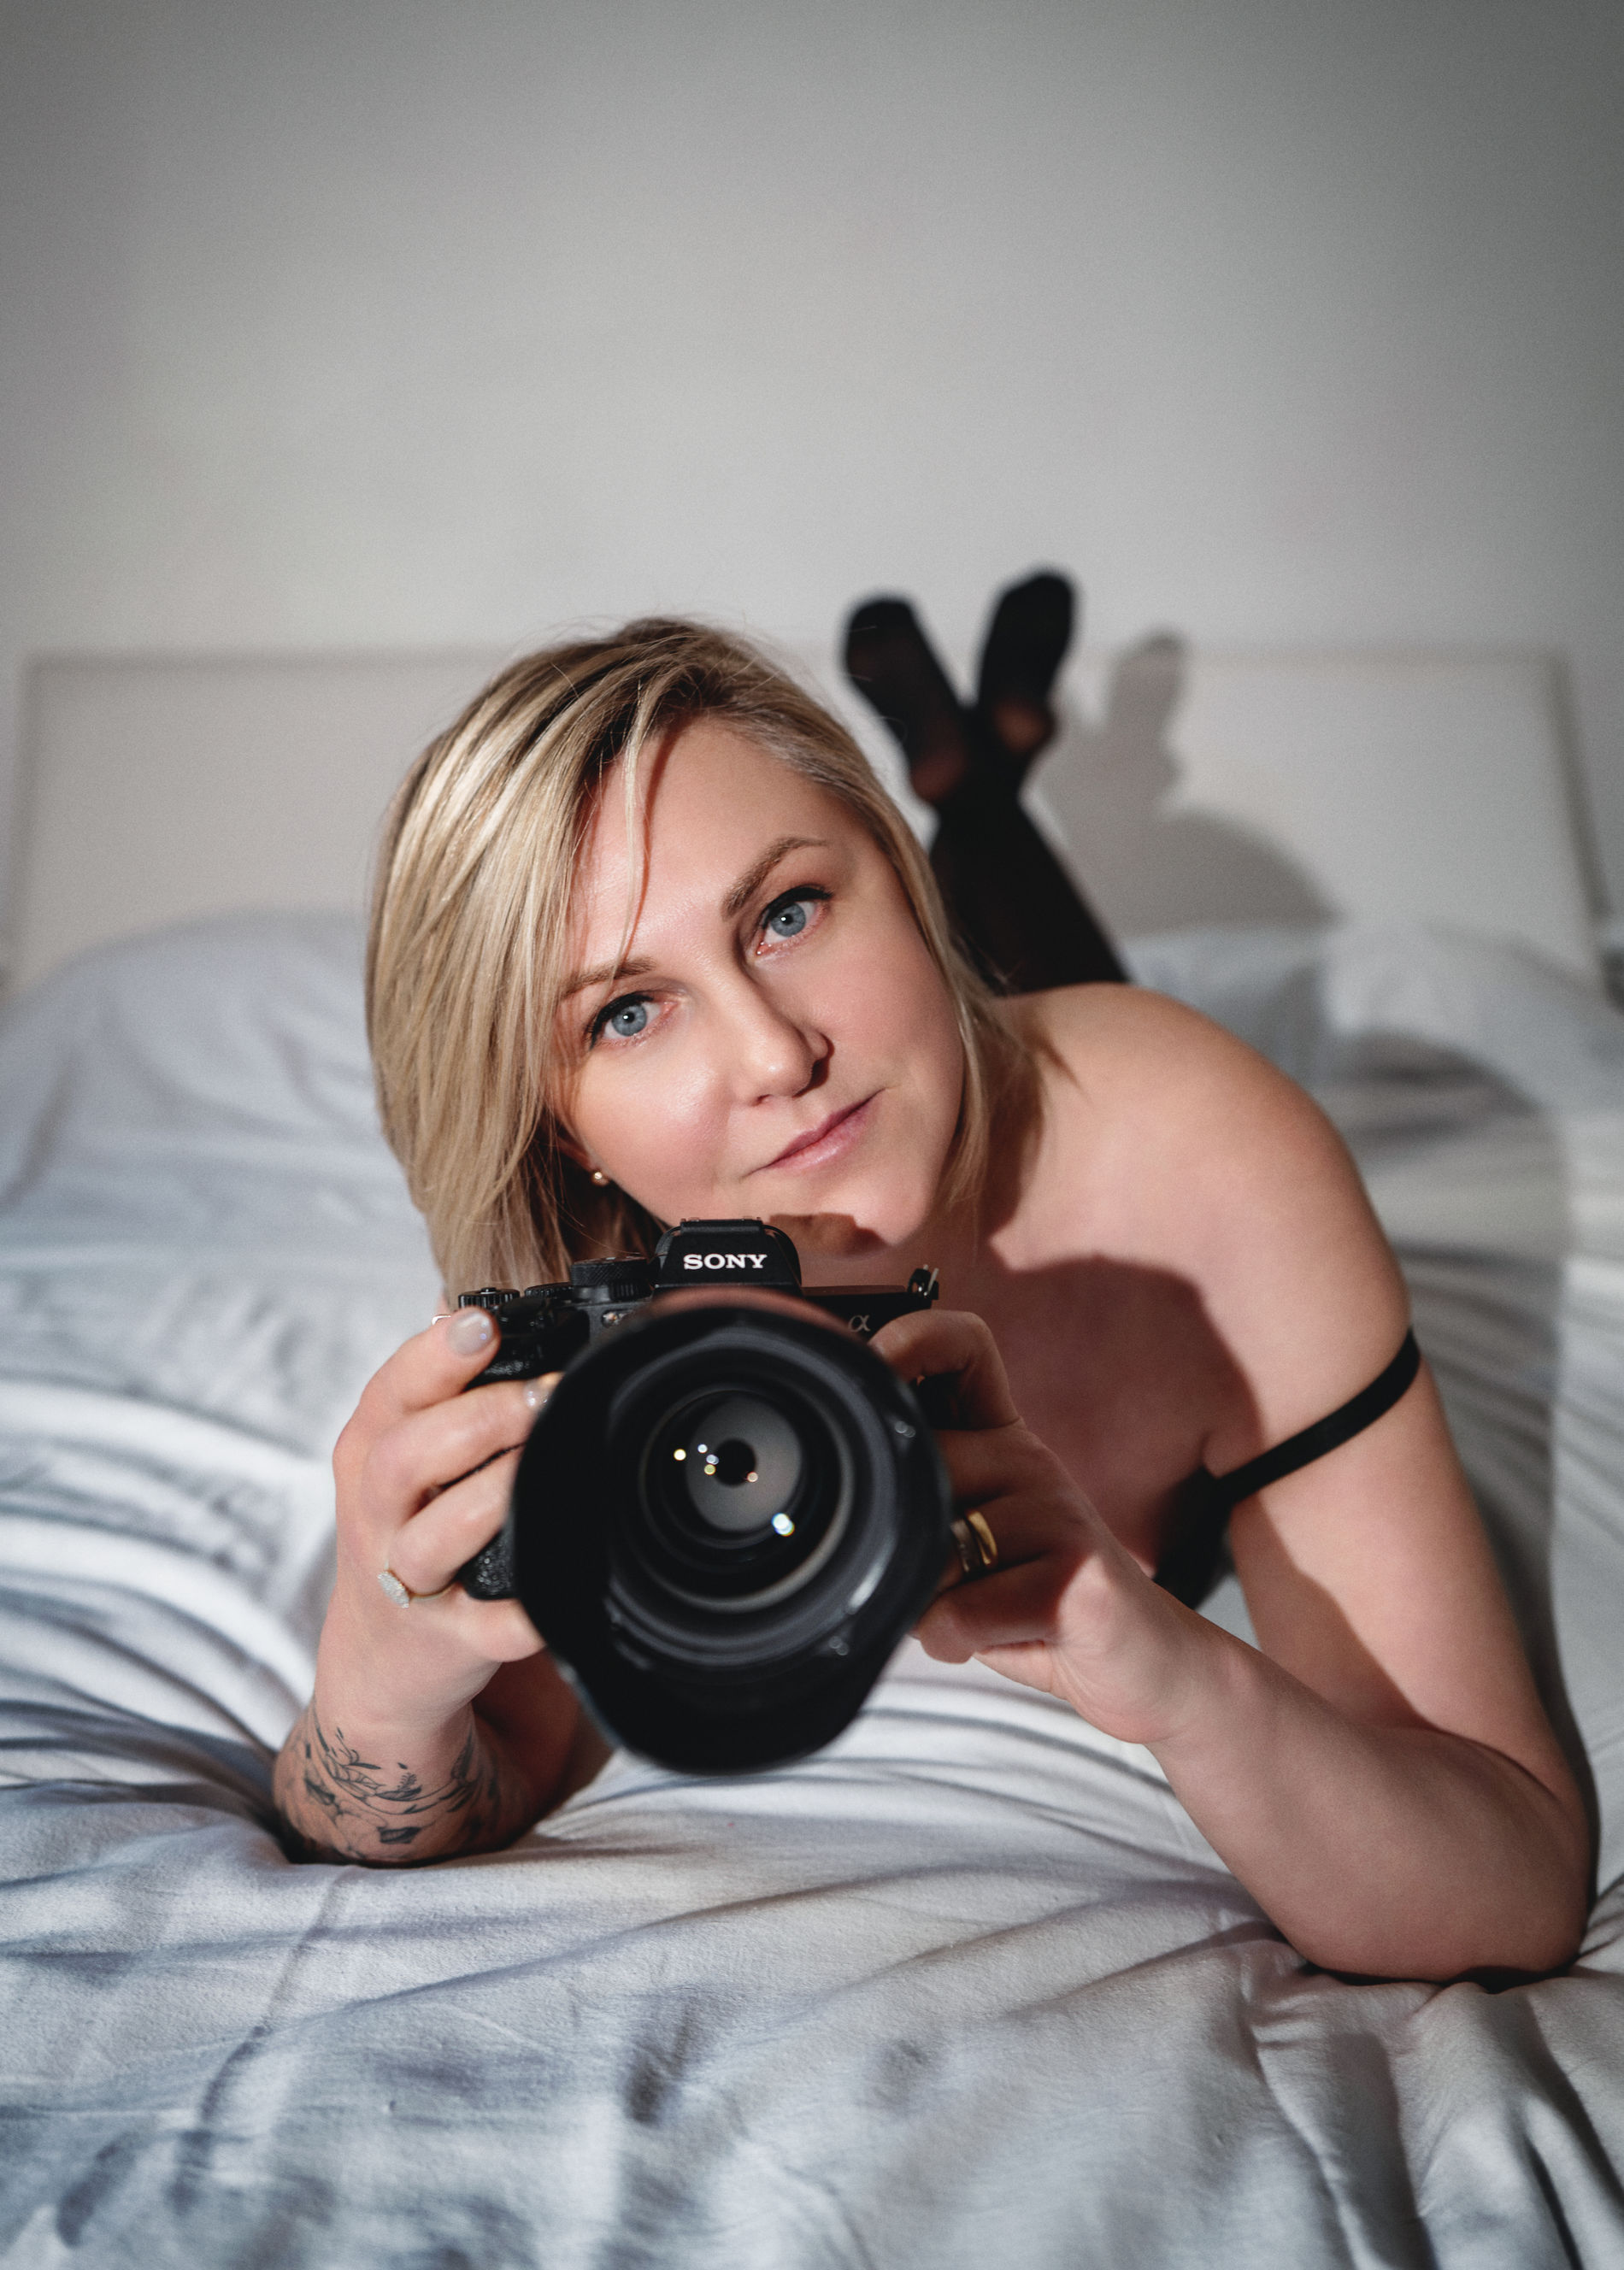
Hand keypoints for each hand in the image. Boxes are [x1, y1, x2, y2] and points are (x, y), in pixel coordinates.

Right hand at [318, 1307, 554, 1737]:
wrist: (381, 1660)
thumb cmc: (407, 1528)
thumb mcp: (402, 1453)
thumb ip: (440, 1387)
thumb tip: (483, 1301)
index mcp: (372, 1451)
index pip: (391, 1390)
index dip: (436, 1354)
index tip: (484, 1324)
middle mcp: (380, 1513)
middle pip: (403, 1456)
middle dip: (475, 1419)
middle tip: (541, 1394)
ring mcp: (408, 1579)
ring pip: (434, 1537)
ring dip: (490, 1496)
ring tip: (541, 1463)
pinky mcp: (447, 1640)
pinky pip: (487, 1628)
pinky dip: (521, 1613)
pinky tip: (555, 1589)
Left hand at [870, 1308, 1210, 1748]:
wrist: (1145, 1662)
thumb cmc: (1035, 1598)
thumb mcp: (973, 1533)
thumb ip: (921, 1500)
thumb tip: (838, 1499)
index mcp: (1003, 1437)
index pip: (962, 1346)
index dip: (910, 1338)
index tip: (870, 1368)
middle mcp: (1031, 1459)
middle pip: (918, 1467)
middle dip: (901, 1540)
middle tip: (942, 1576)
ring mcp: (1059, 1514)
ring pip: (930, 1552)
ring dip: (927, 1603)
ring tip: (975, 1611)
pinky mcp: (1077, 1580)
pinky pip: (959, 1612)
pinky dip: (953, 1642)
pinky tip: (993, 1639)